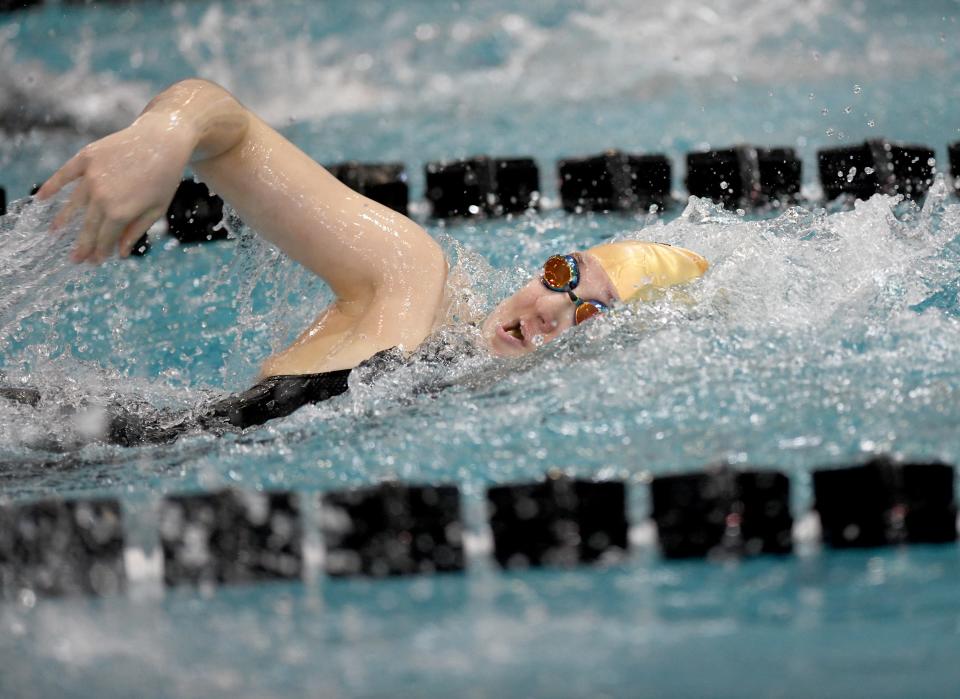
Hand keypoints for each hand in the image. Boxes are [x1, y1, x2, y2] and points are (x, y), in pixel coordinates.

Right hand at [37, 112, 195, 263]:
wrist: (163, 140)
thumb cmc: (164, 178)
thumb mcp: (156, 209)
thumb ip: (136, 231)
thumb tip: (120, 254)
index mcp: (120, 212)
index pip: (104, 238)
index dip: (99, 251)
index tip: (94, 261)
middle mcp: (102, 196)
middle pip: (88, 226)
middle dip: (82, 244)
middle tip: (75, 258)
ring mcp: (91, 176)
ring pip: (74, 204)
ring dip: (64, 220)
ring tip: (55, 233)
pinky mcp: (87, 157)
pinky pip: (64, 175)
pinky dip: (52, 186)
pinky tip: (41, 198)